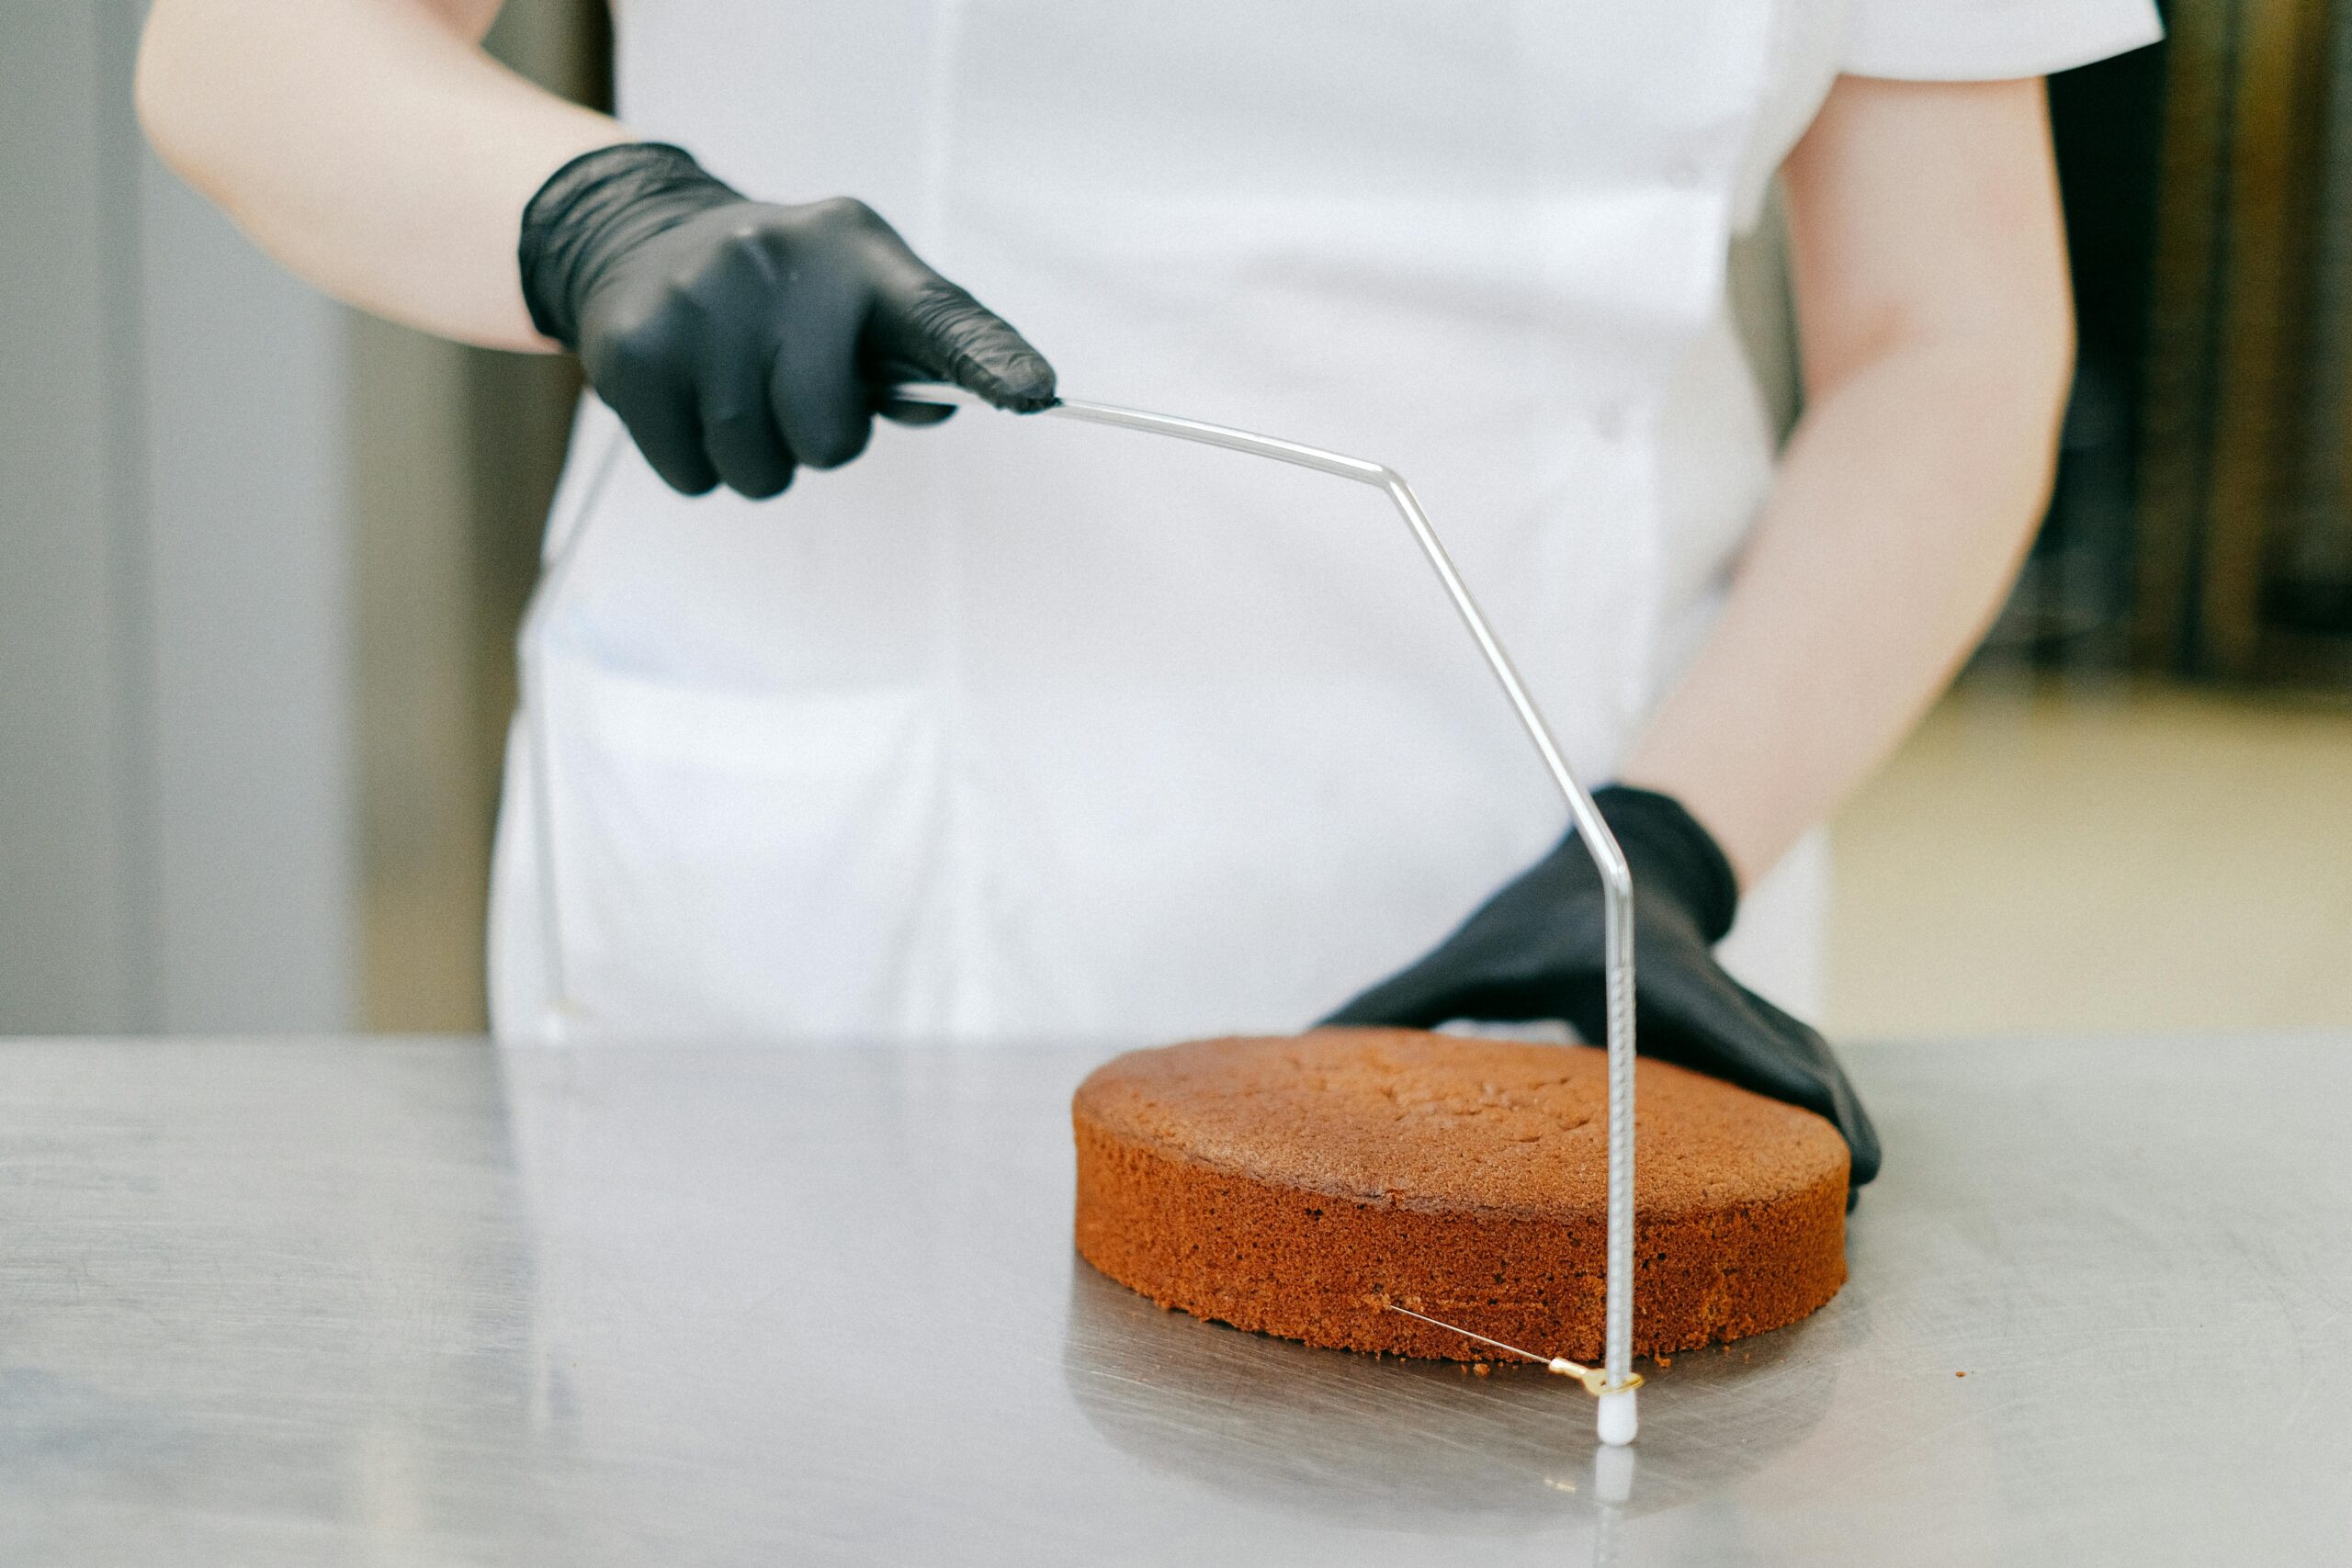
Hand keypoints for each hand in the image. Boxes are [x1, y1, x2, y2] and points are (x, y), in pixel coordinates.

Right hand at [518, 142, 1055, 497]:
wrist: (638, 240)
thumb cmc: (782, 294)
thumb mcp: (855, 295)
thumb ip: (914, 356)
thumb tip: (941, 405)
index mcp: (855, 251)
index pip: (940, 317)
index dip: (990, 361)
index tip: (1035, 395)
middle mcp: (774, 263)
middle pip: (830, 440)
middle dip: (817, 441)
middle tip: (789, 390)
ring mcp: (696, 305)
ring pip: (759, 470)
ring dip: (758, 460)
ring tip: (738, 393)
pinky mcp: (632, 353)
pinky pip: (694, 477)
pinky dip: (698, 464)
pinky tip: (689, 400)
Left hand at [1322, 785, 1880, 1192]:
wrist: (1623, 853)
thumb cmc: (1538, 914)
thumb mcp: (1470, 955)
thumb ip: (1395, 1001)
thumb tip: (1302, 1043)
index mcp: (1643, 976)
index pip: (1710, 1020)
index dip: (1761, 1065)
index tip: (1805, 1110)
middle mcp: (1706, 991)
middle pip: (1783, 1052)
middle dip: (1820, 1116)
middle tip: (1852, 1189)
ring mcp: (1739, 1007)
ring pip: (1805, 1063)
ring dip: (1834, 1120)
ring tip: (1854, 1196)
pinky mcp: (1751, 1027)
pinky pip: (1799, 1070)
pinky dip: (1823, 1114)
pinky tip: (1840, 1167)